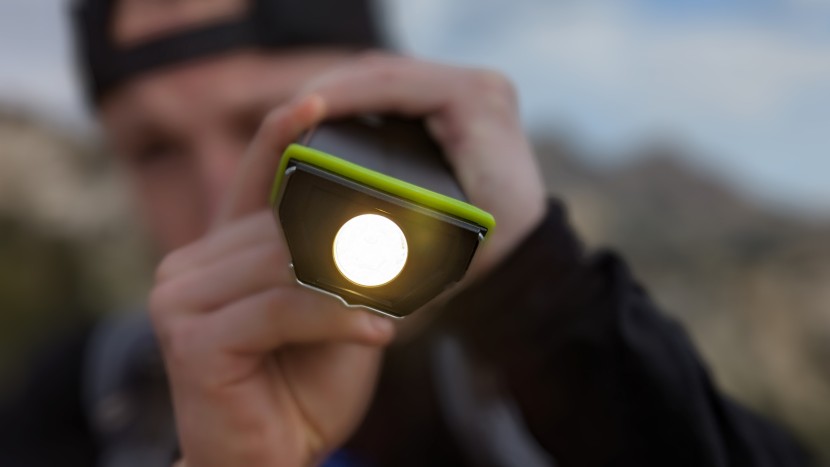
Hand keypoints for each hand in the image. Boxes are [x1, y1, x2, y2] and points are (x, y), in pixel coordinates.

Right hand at [150, 97, 394, 466]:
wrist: (270, 459)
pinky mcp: (191, 340)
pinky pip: (280, 310)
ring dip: (350, 278)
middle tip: (412, 236)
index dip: (281, 140)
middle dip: (349, 236)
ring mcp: (179, 301)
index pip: (252, 183)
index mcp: (218, 252)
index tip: (314, 101)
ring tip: (400, 288)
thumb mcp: (328, 310)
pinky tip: (377, 330)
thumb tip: (380, 223)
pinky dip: (336, 316)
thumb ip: (334, 264)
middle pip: (278, 227)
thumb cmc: (303, 385)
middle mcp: (188, 267)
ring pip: (283, 266)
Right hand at [300, 53, 547, 278]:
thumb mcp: (441, 244)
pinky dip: (357, 100)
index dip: (337, 94)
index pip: (393, 84)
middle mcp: (479, 87)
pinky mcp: (458, 98)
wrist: (525, 249)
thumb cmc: (489, 252)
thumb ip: (391, 235)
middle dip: (327, 90)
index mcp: (477, 107)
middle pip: (384, 72)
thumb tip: (327, 233)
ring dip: (339, 92)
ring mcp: (469, 88)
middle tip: (282, 119)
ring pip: (386, 76)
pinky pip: (395, 89)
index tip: (293, 112)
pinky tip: (325, 119)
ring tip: (295, 119)